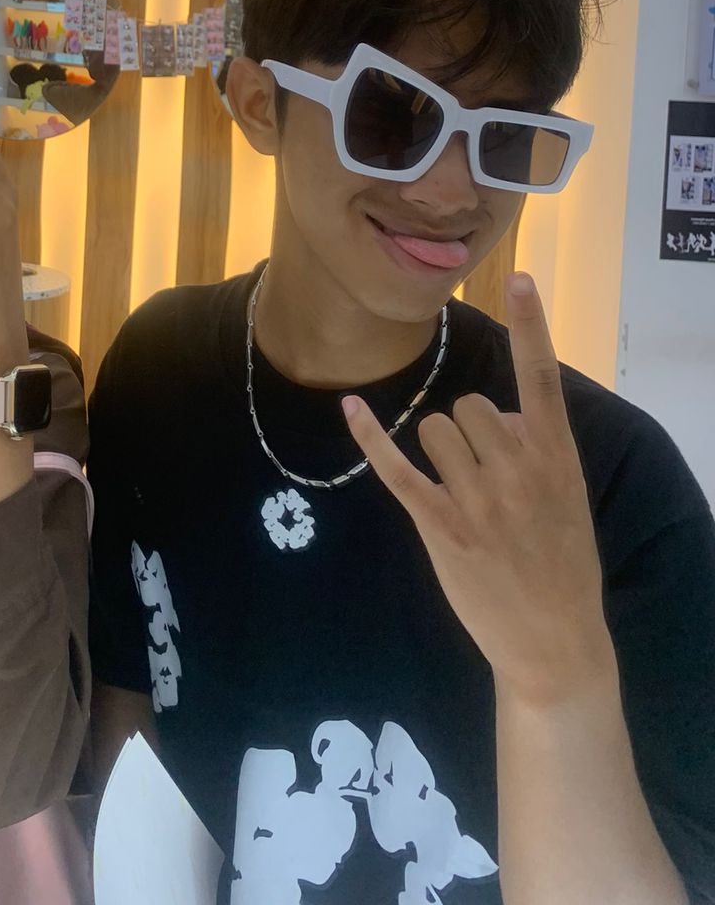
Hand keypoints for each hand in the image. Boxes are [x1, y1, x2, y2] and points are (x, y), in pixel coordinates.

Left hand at [344, 274, 613, 705]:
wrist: (555, 641)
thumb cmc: (562, 564)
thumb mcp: (568, 498)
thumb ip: (534, 449)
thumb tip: (491, 417)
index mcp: (556, 457)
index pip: (541, 378)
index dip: (533, 325)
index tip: (522, 278)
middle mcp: (518, 469)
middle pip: (468, 406)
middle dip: (469, 430)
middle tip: (485, 477)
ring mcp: (478, 499)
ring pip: (434, 429)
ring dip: (439, 450)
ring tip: (462, 493)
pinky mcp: (440, 526)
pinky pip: (397, 468)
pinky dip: (370, 435)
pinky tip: (349, 407)